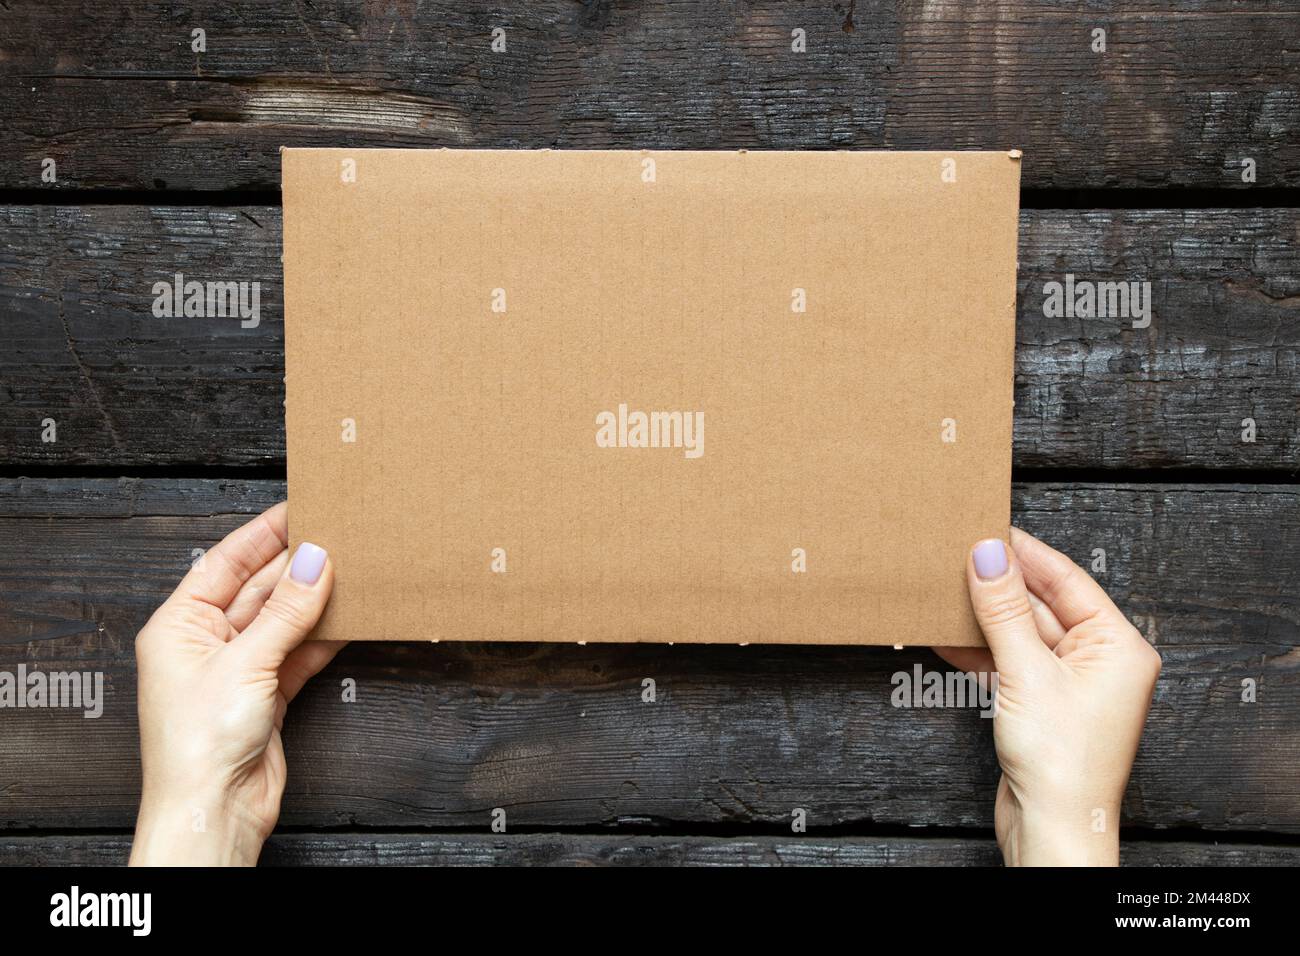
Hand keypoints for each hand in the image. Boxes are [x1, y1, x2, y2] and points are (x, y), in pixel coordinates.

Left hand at [130, 503, 342, 865]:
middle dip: (296, 565)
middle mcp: (206, 643)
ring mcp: (239, 669)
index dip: (263, 534)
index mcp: (179, 625)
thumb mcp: (244, 664)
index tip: (300, 508)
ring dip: (315, 599)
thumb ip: (285, 612)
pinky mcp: (267, 694)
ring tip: (352, 569)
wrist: (213, 812)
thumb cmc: (198, 746)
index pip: (224, 562)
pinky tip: (349, 616)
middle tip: (337, 535)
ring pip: (284, 620)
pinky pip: (299, 651)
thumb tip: (315, 562)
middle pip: (258, 588)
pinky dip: (324, 635)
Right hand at [935, 527, 1160, 866]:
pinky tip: (946, 635)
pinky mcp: (1042, 705)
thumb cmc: (1061, 763)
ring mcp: (1070, 684)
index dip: (1025, 552)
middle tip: (958, 553)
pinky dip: (979, 651)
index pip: (1068, 580)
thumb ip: (1004, 610)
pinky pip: (1009, 662)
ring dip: (983, 617)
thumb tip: (988, 554)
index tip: (987, 527)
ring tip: (944, 590)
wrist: (1051, 830)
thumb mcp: (1026, 673)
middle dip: (999, 584)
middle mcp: (1101, 661)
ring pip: (1021, 634)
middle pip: (1042, 604)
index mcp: (1119, 646)